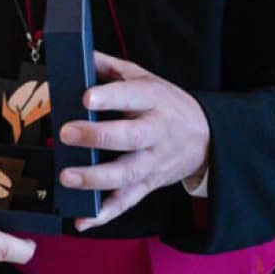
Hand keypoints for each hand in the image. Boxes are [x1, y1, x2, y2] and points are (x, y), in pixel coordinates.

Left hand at [58, 52, 210, 231]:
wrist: (207, 137)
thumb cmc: (166, 104)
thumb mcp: (145, 78)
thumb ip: (111, 67)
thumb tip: (80, 54)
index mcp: (153, 101)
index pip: (133, 96)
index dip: (110, 97)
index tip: (86, 96)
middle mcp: (154, 133)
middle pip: (129, 137)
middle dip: (97, 137)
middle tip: (67, 133)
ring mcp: (152, 162)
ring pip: (126, 174)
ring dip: (96, 179)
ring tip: (67, 177)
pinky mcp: (148, 185)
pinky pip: (126, 202)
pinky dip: (104, 214)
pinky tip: (82, 220)